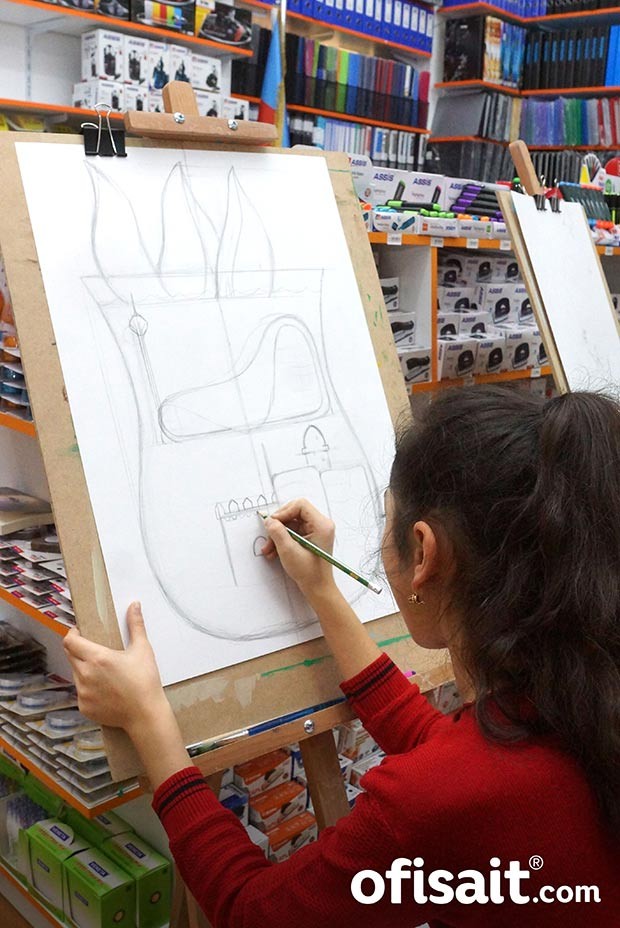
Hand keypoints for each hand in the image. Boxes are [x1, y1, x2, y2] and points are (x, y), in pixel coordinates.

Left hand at [63, 602, 167, 735]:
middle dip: (78, 649)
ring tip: (103, 672)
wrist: (145, 714)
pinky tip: (105, 689)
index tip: (80, 632)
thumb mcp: (142, 649)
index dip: (73, 634)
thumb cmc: (145, 681)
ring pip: (75, 673)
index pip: (70, 641)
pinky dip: (89, 688)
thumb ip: (136, 625)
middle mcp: (85, 674)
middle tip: (95, 650)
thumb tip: (134, 605)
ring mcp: (82, 692)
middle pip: (70, 655)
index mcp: (97, 658)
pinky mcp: (84, 707)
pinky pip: (80, 692)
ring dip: (84, 668)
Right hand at [262, 499, 337, 600]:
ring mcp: (315, 531)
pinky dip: (282, 540)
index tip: (273, 523)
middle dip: (279, 525)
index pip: (300, 505)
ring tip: (268, 549)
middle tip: (268, 535)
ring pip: (291, 524)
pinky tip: (273, 552)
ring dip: (277, 535)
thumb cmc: (309, 572)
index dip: (284, 511)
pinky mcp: (310, 538)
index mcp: (321, 525)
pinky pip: (293, 532)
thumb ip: (277, 532)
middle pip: (294, 513)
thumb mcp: (288, 551)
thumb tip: (269, 520)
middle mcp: (321, 525)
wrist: (317, 588)